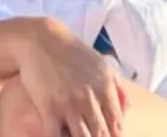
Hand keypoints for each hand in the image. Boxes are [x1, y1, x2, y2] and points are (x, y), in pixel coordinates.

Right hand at [11, 18, 126, 136]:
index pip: (116, 124)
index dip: (113, 136)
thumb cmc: (70, 52)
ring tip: (75, 135)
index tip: (106, 136)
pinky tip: (61, 135)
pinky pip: (56, 136)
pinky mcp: (49, 108)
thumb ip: (118, 87)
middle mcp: (90, 98)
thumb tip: (128, 111)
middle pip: (101, 134)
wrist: (38, 39)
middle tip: (93, 136)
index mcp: (105, 87)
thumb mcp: (100, 64)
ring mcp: (69, 104)